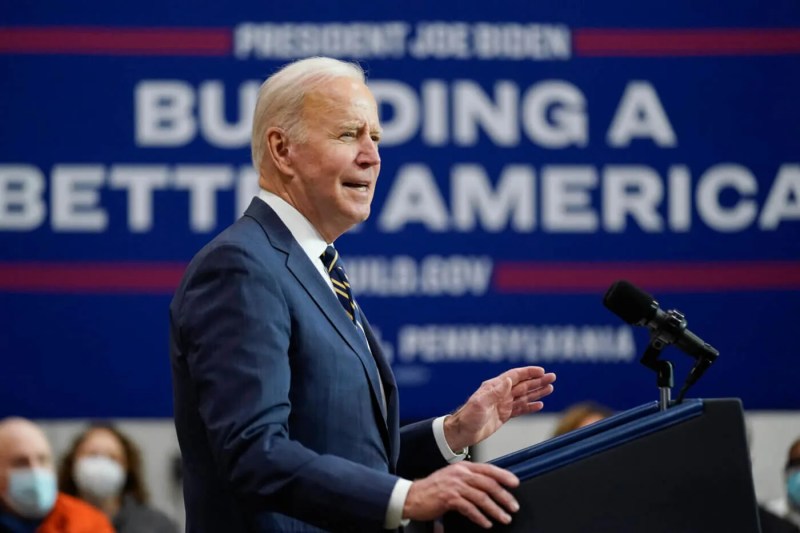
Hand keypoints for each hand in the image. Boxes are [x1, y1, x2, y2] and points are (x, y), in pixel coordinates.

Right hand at [403, 462, 519, 527]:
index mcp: (463, 467)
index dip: (503, 475)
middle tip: (513, 506)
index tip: (515, 483)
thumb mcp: (452, 478)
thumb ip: (469, 479)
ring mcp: (455, 486)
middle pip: (488, 484)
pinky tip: (486, 523)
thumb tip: (489, 486)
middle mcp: (460, 474)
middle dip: (504, 496)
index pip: (488, 469)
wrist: (413, 496)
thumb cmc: (433, 489)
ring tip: (504, 517)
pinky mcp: (449, 498)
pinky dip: (480, 517)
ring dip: (495, 509)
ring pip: (481, 497)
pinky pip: (470, 508)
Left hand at [445, 366, 555, 450]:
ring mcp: (502, 404)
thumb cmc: (468, 418)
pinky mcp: (503, 415)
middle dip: (537, 381)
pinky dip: (530, 406)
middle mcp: (500, 394)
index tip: (542, 371)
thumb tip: (509, 379)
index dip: (528, 373)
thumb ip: (495, 392)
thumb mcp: (480, 403)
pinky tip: (540, 405)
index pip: (515, 376)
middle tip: (552, 378)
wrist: (461, 433)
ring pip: (524, 396)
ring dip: (537, 392)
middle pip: (523, 385)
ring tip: (550, 388)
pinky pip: (520, 409)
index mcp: (494, 387)